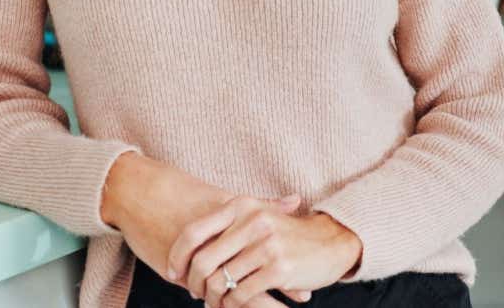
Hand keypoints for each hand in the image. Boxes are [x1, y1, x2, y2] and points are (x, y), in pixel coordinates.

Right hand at [99, 155, 313, 304]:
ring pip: (232, 284)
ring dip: (255, 300)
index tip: (311, 272)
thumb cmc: (183, 193)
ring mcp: (199, 254)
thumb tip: (295, 200)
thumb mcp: (224, 198)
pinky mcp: (179, 268)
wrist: (139, 193)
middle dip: (280, 284)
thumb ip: (260, 204)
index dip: (289, 259)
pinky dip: (224, 301)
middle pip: (254, 266)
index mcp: (232, 217)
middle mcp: (218, 238)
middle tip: (304, 294)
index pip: (268, 243)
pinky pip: (207, 289)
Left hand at [168, 196, 363, 307]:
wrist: (331, 241)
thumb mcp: (258, 217)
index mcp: (242, 206)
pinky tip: (233, 306)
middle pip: (203, 261)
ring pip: (220, 282)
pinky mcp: (278, 268)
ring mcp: (266, 245)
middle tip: (195, 293)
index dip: (177, 256)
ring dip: (213, 298)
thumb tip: (185, 242)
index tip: (172, 271)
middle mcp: (252, 221)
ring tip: (214, 302)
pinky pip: (240, 295)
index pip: (194, 232)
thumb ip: (227, 225)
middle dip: (194, 283)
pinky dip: (232, 305)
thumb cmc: (287, 233)